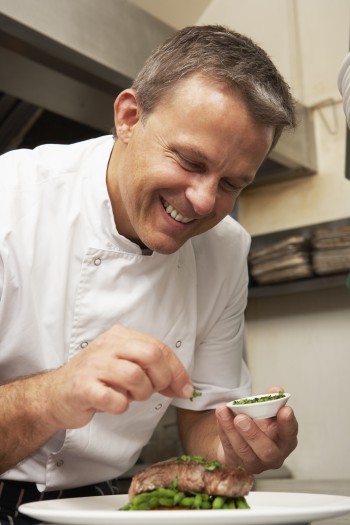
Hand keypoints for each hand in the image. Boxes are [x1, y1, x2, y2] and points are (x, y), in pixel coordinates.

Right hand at [47, 324, 192, 429]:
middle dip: (162, 378)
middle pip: (151, 355)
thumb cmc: (97, 380)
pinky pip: (113, 398)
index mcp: (120, 337)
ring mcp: (94, 365)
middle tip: (155, 391)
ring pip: (135, 376)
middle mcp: (107, 346)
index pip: (159, 347)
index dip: (177, 370)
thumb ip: (153, 371)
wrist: (56, 394)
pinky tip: (115, 404)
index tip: (185, 388)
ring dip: (141, 394)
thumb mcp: (126, 367)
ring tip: (131, 397)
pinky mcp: (82, 387)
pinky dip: (121, 406)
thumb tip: (185, 387)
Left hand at [215, 388, 297, 472]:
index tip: (285, 410)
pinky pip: (228, 449)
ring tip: (223, 411)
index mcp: (285, 441)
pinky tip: (220, 417)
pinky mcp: (236, 463)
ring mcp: (254, 463)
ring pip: (243, 451)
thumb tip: (276, 390)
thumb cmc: (259, 422)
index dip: (288, 423)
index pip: (290, 434)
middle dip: (252, 434)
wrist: (240, 436)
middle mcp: (273, 457)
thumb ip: (271, 400)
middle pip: (266, 451)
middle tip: (241, 418)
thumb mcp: (267, 410)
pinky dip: (223, 431)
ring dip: (231, 430)